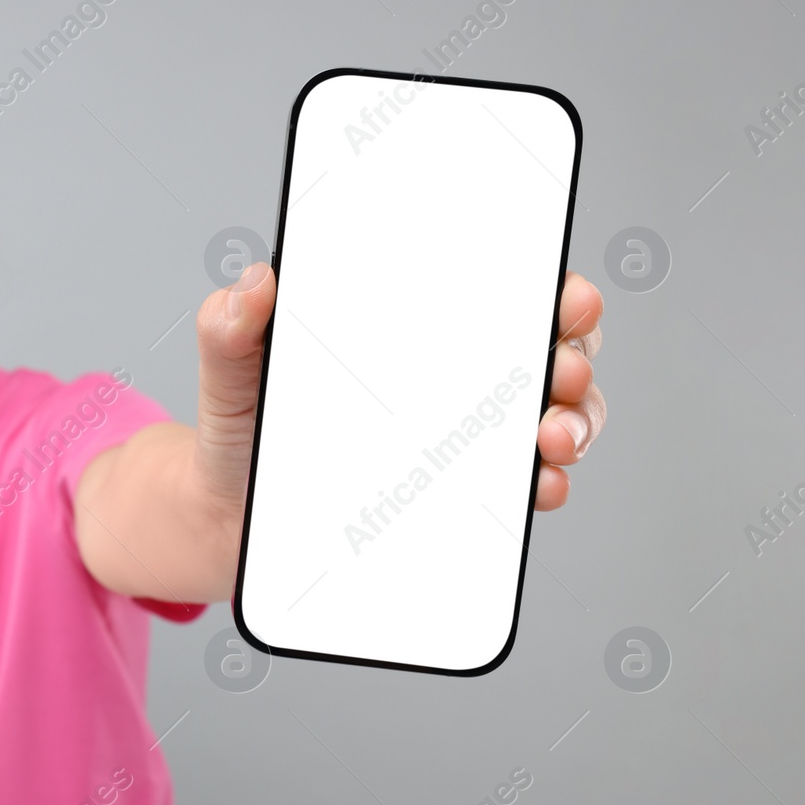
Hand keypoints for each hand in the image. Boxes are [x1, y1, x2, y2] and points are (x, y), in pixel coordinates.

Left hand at [194, 263, 605, 519]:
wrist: (231, 522)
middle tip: (563, 368)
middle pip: (540, 348)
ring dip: (576, 419)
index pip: (490, 291)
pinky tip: (539, 486)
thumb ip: (229, 327)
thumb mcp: (229, 375)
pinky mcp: (457, 494)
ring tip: (553, 435)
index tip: (564, 294)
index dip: (543, 285)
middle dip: (575, 351)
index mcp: (403, 330)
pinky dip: (545, 483)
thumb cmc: (241, 435)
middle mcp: (445, 377)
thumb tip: (254, 283)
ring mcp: (458, 437)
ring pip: (550, 415)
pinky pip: (522, 485)